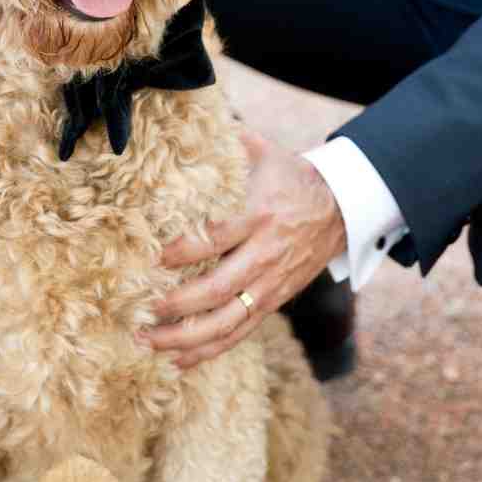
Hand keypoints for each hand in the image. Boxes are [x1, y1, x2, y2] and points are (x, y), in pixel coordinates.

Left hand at [141, 130, 346, 369]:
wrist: (342, 208)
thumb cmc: (290, 177)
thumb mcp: (263, 153)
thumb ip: (225, 142)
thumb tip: (183, 120)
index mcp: (260, 216)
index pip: (215, 238)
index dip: (181, 251)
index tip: (148, 259)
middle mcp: (265, 255)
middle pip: (218, 289)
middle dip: (176, 305)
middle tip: (139, 311)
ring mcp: (270, 285)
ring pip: (226, 322)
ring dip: (185, 338)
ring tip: (147, 342)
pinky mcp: (273, 303)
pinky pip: (239, 334)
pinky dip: (208, 351)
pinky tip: (177, 361)